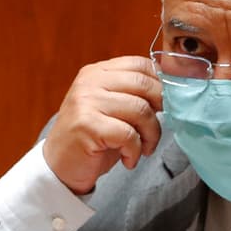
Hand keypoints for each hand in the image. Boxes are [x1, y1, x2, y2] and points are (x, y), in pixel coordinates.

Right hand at [43, 56, 162, 194]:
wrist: (59, 167)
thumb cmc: (92, 139)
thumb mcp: (112, 108)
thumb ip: (133, 94)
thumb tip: (171, 91)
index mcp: (97, 72)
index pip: (140, 64)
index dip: (160, 84)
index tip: (164, 105)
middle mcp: (90, 82)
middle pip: (144, 85)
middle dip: (161, 110)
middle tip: (155, 131)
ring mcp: (86, 102)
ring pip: (140, 110)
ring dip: (150, 135)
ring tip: (144, 149)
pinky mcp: (87, 125)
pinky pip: (128, 134)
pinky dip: (135, 151)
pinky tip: (129, 159)